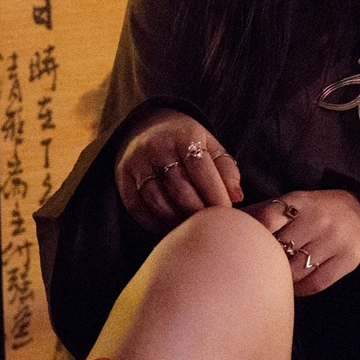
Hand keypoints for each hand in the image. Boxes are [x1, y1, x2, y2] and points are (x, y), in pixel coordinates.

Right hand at [115, 111, 241, 233]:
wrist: (146, 130)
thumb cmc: (188, 145)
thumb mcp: (211, 147)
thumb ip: (226, 171)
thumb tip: (237, 197)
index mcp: (183, 135)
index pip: (200, 168)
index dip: (215, 194)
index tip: (227, 213)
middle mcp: (156, 146)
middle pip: (179, 188)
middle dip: (198, 211)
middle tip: (211, 227)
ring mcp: (136, 163)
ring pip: (157, 201)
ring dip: (177, 220)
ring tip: (192, 228)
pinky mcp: (122, 179)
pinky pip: (138, 209)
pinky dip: (156, 223)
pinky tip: (171, 229)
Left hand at [246, 190, 359, 295]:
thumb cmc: (313, 211)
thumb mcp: (291, 204)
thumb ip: (261, 214)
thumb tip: (224, 225)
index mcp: (299, 201)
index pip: (267, 218)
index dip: (253, 236)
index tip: (245, 248)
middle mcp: (318, 218)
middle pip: (280, 250)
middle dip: (267, 261)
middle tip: (259, 269)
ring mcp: (335, 239)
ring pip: (297, 270)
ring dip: (283, 278)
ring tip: (276, 279)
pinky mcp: (348, 258)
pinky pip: (316, 283)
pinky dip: (301, 290)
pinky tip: (294, 288)